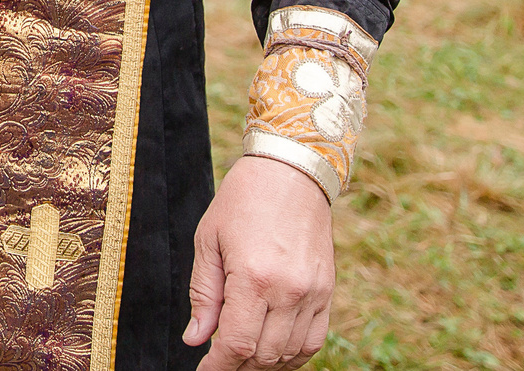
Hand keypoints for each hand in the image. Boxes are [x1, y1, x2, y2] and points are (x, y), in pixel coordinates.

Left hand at [183, 155, 335, 369]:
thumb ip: (203, 294)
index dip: (218, 366)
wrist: (291, 172)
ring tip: (243, 356)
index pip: (237, 343)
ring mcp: (313, 293)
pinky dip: (294, 355)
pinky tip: (274, 351)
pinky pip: (314, 340)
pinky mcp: (327, 291)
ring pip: (290, 354)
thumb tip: (196, 338)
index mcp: (254, 277)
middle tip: (220, 360)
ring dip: (264, 363)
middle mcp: (289, 290)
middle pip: (264, 355)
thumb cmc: (243, 200)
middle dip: (238, 366)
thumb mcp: (209, 240)